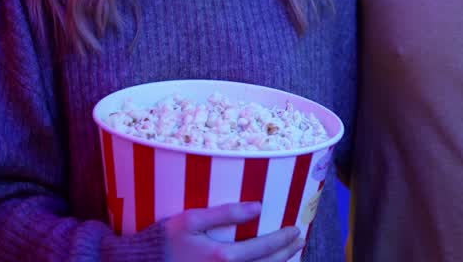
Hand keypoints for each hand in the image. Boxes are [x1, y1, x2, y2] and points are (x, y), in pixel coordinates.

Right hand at [165, 202, 302, 261]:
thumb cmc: (163, 241)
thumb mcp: (190, 220)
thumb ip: (225, 213)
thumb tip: (257, 207)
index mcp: (222, 258)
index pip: (264, 248)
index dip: (282, 239)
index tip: (295, 229)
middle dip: (286, 254)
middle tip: (299, 241)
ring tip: (290, 255)